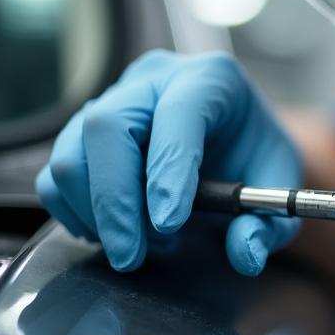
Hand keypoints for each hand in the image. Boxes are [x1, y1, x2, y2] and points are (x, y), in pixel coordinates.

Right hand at [36, 50, 301, 273]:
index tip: (169, 224)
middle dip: (114, 201)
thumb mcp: (278, 185)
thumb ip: (269, 222)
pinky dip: (74, 213)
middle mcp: (156, 79)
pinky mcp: (85, 129)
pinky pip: (56, 174)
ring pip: (71, 152)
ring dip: (94, 212)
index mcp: (211, 79)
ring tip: (139, 243)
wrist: (237, 138)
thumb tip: (244, 252)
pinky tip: (112, 232)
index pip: (177, 115)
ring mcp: (115, 100)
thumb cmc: (255, 153)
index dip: (167, 170)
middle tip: (134, 255)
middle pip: (107, 126)